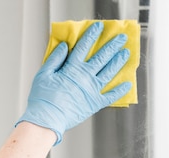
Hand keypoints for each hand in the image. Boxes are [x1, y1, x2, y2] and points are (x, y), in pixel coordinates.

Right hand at [17, 21, 131, 144]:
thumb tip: (63, 47)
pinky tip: (126, 84)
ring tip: (125, 53)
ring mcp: (92, 89)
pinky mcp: (95, 103)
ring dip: (118, 62)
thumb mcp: (42, 75)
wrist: (47, 119)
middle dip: (112, 46)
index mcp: (72, 69)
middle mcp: (85, 77)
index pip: (83, 47)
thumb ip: (54, 59)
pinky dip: (120, 90)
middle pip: (101, 57)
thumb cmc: (42, 99)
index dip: (91, 36)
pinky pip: (110, 96)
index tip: (98, 28)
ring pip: (109, 72)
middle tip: (120, 38)